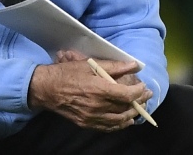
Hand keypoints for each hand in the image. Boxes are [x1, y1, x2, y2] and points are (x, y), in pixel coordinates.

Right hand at [28, 54, 151, 131]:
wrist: (46, 89)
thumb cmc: (67, 73)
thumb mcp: (89, 64)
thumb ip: (113, 66)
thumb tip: (133, 65)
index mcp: (99, 89)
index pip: (127, 95)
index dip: (139, 92)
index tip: (144, 87)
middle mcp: (98, 106)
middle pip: (126, 108)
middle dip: (139, 102)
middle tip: (146, 96)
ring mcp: (92, 117)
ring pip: (119, 121)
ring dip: (132, 115)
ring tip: (138, 108)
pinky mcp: (87, 123)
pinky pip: (108, 127)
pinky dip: (119, 125)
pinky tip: (124, 120)